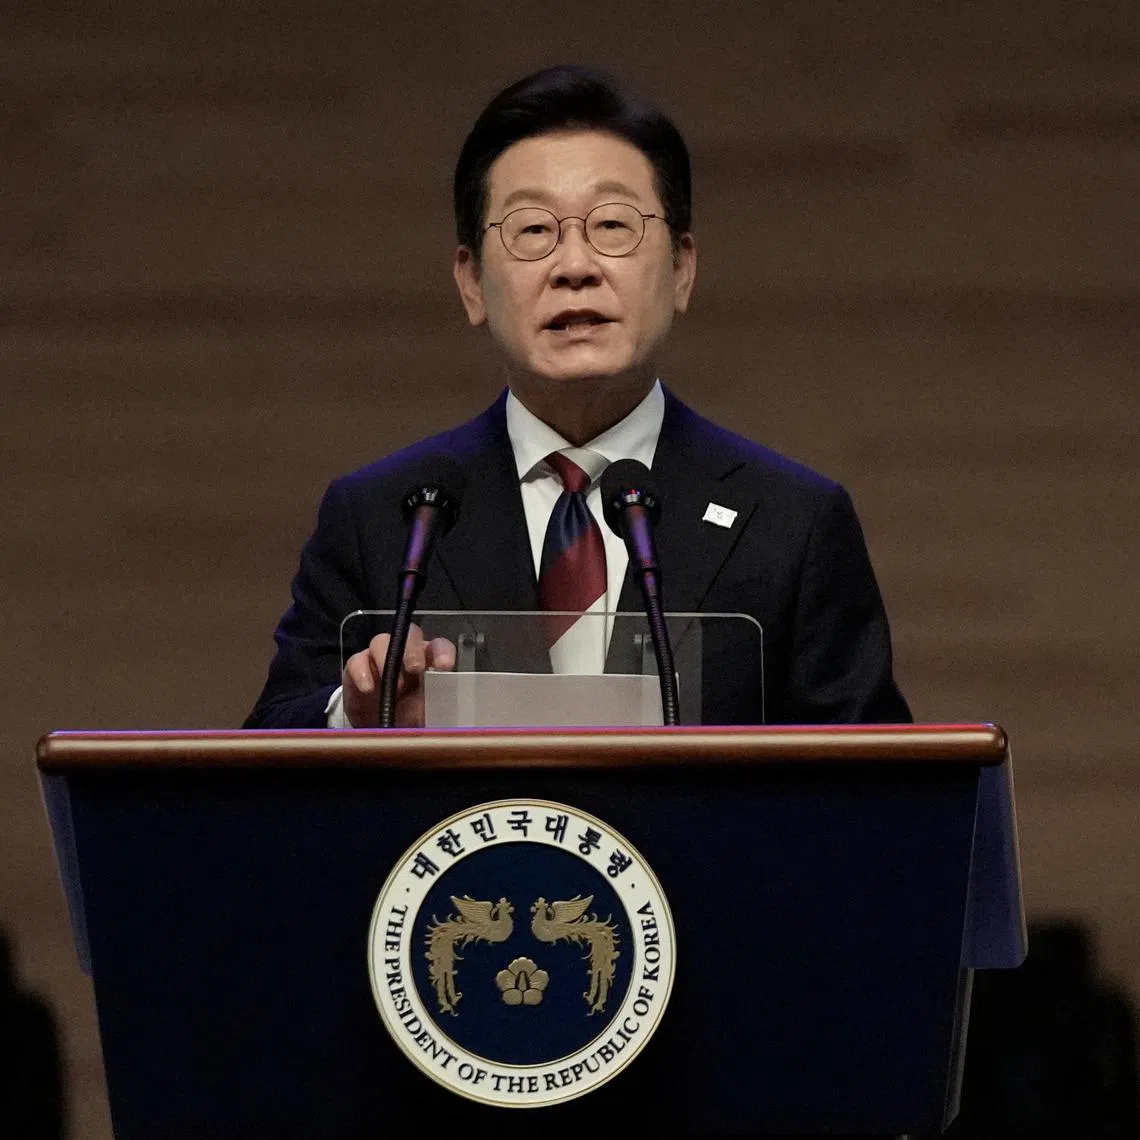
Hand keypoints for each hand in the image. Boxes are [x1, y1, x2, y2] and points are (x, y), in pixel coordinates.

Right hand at [341, 625, 456, 726]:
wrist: (376, 733)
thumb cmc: (407, 720)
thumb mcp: (426, 717)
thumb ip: (436, 707)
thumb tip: (444, 707)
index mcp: (429, 663)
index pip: (439, 647)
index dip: (442, 652)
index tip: (444, 666)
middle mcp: (405, 655)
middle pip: (410, 635)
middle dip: (413, 649)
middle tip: (415, 668)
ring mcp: (379, 658)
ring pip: (381, 641)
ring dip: (386, 658)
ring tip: (393, 684)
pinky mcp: (357, 669)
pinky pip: (357, 660)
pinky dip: (362, 672)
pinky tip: (368, 689)